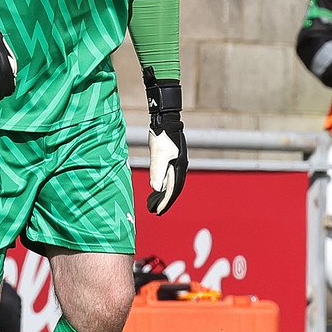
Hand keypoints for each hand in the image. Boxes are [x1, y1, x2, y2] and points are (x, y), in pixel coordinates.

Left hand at [143, 67, 187, 215]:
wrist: (165, 119)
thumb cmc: (161, 136)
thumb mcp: (157, 154)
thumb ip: (156, 171)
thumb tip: (156, 188)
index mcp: (179, 168)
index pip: (173, 190)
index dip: (165, 202)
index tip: (157, 212)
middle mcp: (180, 167)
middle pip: (172, 188)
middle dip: (163, 200)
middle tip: (153, 211)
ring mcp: (177, 162)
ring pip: (170, 183)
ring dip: (162, 193)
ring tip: (151, 202)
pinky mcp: (172, 158)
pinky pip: (168, 176)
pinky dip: (161, 183)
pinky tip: (155, 186)